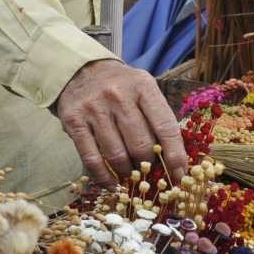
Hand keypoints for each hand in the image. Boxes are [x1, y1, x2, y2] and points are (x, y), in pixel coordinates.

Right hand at [54, 60, 187, 184]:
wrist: (82, 69)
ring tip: (131, 175)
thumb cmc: (121, 86)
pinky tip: (112, 184)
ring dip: (127, 172)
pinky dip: (104, 177)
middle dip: (148, 165)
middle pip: (141, 145)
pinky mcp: (74, 121)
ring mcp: (94, 108)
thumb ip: (158, 118)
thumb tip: (175, 161)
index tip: (179, 175)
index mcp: (142, 87)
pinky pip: (92, 158)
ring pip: (117, 155)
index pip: (165, 127)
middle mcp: (118, 95)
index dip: (175, 156)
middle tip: (149, 172)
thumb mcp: (144, 90)